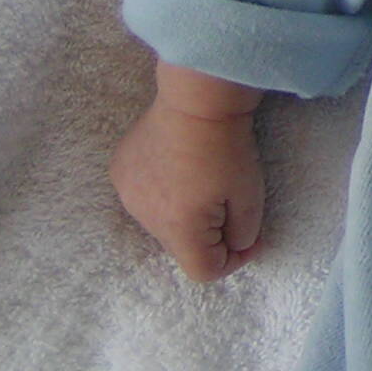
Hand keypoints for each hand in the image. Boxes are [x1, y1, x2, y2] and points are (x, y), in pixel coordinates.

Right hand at [110, 66, 266, 281]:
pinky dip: (162, 191)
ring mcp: (127, 194)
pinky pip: (144, 197)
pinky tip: (177, 165)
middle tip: (229, 199)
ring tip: (202, 178)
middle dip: (210, 234)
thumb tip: (237, 246)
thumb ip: (243, 234)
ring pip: (161, 223)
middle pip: (182, 247)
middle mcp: (145, 218)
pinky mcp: (120, 172)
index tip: (251, 236)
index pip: (203, 272)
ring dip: (183, 213)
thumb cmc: (228, 146)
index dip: (233, 260)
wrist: (197, 98)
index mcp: (178, 229)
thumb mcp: (250, 196)